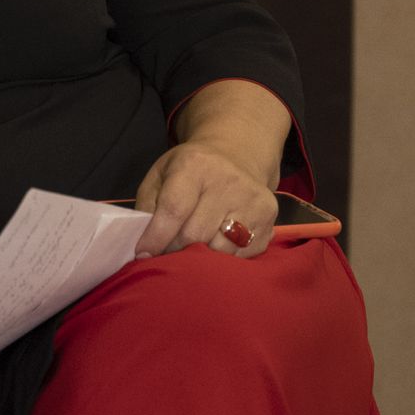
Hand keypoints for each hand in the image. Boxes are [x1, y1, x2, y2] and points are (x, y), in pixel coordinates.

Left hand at [132, 140, 278, 257]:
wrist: (236, 155)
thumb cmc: (190, 171)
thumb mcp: (162, 174)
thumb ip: (148, 206)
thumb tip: (144, 248)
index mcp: (195, 165)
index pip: (174, 209)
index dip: (157, 237)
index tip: (143, 254)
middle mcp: (229, 181)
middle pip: (196, 235)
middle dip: (176, 250)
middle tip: (167, 252)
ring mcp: (253, 201)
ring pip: (220, 250)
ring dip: (201, 258)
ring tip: (192, 248)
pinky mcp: (270, 220)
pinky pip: (242, 255)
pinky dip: (224, 258)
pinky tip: (216, 243)